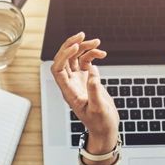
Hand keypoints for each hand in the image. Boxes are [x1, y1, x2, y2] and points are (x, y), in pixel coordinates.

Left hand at [50, 32, 117, 150]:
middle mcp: (71, 84)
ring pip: (75, 58)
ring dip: (84, 48)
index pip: (58, 69)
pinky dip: (93, 55)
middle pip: (64, 59)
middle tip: (82, 35)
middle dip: (71, 45)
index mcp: (69, 91)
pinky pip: (86, 62)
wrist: (106, 129)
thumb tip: (92, 72)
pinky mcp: (88, 79)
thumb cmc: (100, 123)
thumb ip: (94, 91)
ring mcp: (78, 81)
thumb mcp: (99, 109)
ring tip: (97, 43)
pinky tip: (102, 54)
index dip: (63, 56)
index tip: (75, 47)